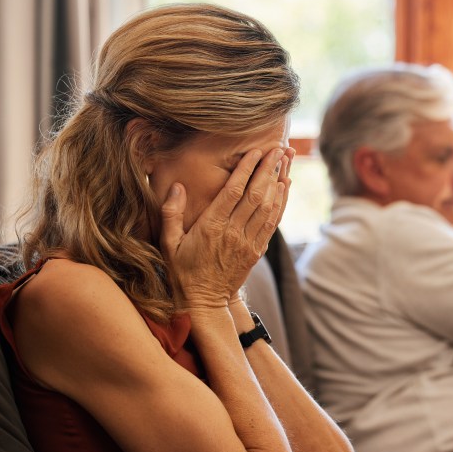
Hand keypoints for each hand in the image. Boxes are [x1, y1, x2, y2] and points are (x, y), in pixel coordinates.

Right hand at [160, 146, 293, 309]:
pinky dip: (281, 203)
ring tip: (285, 161)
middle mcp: (232, 233)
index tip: (256, 150)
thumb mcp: (168, 243)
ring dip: (278, 182)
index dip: (247, 169)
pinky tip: (284, 187)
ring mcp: (247, 243)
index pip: (233, 191)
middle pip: (256, 195)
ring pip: (268, 207)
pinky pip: (272, 223)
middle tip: (277, 148)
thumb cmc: (181, 271)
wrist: (203, 302)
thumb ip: (171, 214)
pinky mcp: (256, 251)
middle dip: (268, 169)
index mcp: (211, 227)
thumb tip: (177, 187)